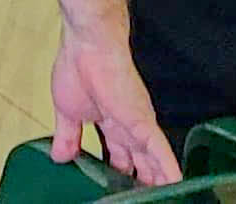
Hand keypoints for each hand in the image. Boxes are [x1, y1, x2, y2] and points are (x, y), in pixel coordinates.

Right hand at [46, 32, 179, 183]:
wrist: (87, 46)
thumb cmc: (77, 67)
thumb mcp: (67, 112)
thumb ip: (67, 136)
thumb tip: (59, 156)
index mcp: (108, 122)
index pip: (118, 155)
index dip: (121, 173)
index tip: (121, 188)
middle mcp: (126, 125)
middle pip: (140, 161)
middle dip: (143, 180)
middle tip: (148, 197)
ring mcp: (137, 124)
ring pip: (154, 160)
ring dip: (159, 179)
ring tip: (167, 196)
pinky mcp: (142, 121)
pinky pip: (159, 150)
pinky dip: (167, 168)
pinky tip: (176, 182)